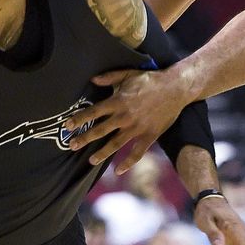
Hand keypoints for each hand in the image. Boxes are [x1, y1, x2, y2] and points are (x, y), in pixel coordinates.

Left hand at [63, 69, 185, 174]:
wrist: (176, 87)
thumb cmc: (150, 80)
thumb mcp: (128, 74)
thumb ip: (110, 77)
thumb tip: (92, 80)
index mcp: (118, 101)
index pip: (94, 112)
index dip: (79, 119)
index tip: (68, 126)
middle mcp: (125, 116)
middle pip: (100, 130)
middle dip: (84, 139)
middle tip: (72, 146)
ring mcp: (137, 128)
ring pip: (115, 144)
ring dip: (102, 153)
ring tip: (91, 160)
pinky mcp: (149, 135)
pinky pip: (137, 153)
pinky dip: (128, 163)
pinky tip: (118, 170)